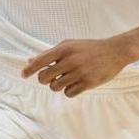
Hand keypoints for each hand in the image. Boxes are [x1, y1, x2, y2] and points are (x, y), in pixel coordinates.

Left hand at [22, 38, 136, 96]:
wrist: (115, 51)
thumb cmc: (89, 48)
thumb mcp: (69, 45)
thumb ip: (50, 53)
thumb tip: (30, 61)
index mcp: (64, 49)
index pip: (40, 61)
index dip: (29, 69)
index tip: (23, 75)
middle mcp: (70, 60)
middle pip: (44, 78)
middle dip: (44, 79)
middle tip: (50, 77)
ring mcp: (79, 73)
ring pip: (55, 87)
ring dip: (57, 85)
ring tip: (65, 79)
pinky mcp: (88, 83)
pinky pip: (68, 93)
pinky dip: (68, 91)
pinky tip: (74, 84)